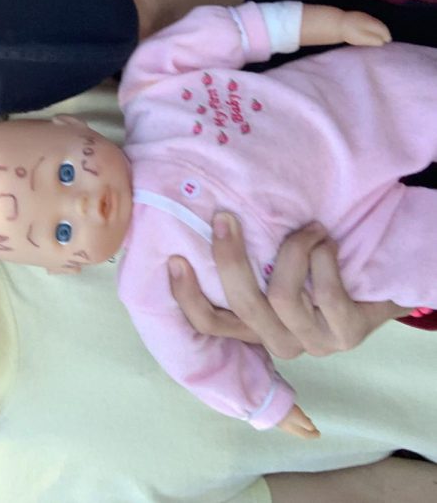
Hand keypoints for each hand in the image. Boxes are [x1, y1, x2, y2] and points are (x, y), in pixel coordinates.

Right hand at [168, 213, 408, 357]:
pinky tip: (328, 242)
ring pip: (282, 297)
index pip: (209, 324)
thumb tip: (205, 222)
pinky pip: (324, 293)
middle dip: (229, 258)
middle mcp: (279, 341)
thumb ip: (247, 260)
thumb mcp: (277, 265)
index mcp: (254, 327)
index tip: (176, 259)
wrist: (384, 280)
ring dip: (294, 250)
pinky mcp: (348, 335)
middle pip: (242, 307)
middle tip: (226, 217)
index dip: (187, 297)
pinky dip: (322, 257)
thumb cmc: (321, 266)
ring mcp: (314, 342)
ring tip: (310, 227)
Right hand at [277, 404, 319, 438]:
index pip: (306, 435)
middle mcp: (289, 428)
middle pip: (301, 430)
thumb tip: (313, 429)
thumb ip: (308, 424)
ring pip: (295, 425)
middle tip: (313, 428)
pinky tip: (295, 414)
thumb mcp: (301, 419)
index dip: (313, 435)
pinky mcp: (279, 417)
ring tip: (306, 420)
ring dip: (302, 424)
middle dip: (308, 430)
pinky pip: (290, 420)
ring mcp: (283, 423)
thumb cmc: (287, 413)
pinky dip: (296, 419)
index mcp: (295, 430)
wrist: (269, 407)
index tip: (319, 434)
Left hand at [340, 10, 390, 46]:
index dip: (386, 35)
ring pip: (373, 22)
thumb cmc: (349, 33)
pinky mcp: (354, 17)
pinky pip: (367, 21)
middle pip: (379, 24)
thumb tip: (382, 42)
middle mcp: (368, 18)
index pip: (382, 29)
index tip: (388, 41)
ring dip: (378, 28)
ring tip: (379, 35)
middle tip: (387, 38)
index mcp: (371, 23)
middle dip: (384, 31)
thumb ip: (373, 40)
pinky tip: (368, 30)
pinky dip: (371, 26)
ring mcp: (361, 16)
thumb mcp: (362, 39)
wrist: (334, 23)